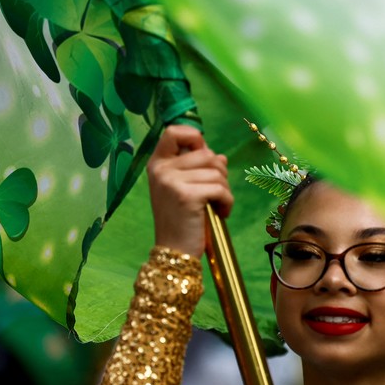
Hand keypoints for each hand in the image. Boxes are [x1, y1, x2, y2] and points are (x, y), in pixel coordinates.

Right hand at [146, 125, 233, 256]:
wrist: (174, 253)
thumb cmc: (182, 220)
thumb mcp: (184, 189)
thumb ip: (198, 169)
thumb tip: (221, 157)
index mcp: (157, 164)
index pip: (174, 131)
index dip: (194, 137)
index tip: (203, 154)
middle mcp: (161, 169)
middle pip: (207, 153)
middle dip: (219, 172)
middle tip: (214, 193)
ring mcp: (172, 181)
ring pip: (217, 171)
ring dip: (225, 189)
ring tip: (216, 206)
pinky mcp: (187, 195)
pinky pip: (221, 188)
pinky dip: (227, 202)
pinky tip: (221, 213)